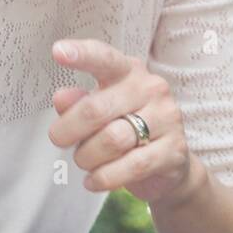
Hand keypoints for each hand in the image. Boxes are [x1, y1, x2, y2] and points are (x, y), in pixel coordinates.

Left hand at [48, 38, 204, 209]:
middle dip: (69, 130)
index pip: (104, 58)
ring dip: (87, 156)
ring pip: (112, 140)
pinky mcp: (174, 150)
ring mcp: (167, 118)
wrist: (167, 163)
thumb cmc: (125, 129)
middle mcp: (152, 89)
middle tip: (58, 139)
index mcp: (129, 71)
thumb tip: (61, 97)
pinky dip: (104, 177)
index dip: (81, 54)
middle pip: (97, 108)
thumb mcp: (99, 113)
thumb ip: (79, 103)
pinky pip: (130, 166)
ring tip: (84, 160)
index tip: (57, 51)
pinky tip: (93, 181)